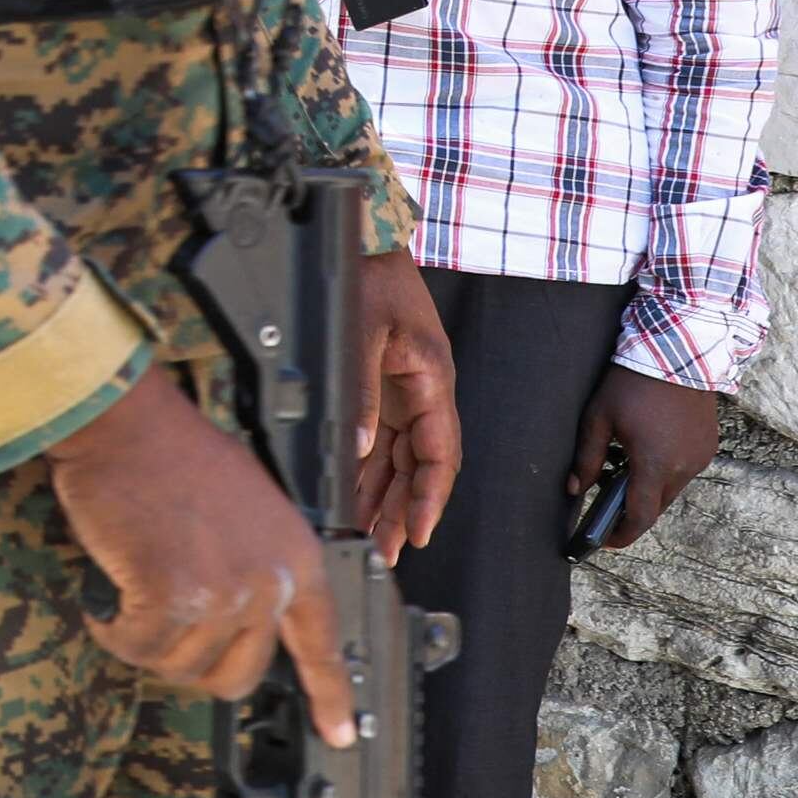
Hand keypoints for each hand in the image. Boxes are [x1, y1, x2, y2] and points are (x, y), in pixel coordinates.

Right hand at [48, 370, 357, 747]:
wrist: (127, 423)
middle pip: (237, 673)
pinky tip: (102, 603)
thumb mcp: (248, 505)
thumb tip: (236, 614)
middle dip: (192, 666)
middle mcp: (268, 582)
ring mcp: (221, 593)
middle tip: (160, 635)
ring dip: (143, 642)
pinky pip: (137, 646)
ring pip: (179, 664)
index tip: (338, 735)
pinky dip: (112, 631)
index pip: (321, 642)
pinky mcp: (170, 595)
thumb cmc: (172, 450)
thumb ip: (256, 561)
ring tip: (122, 602)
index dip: (329, 695)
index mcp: (295, 557)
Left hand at [348, 249, 460, 560]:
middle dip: (403, 512)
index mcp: (431, 382)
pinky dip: (371, 472)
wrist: (368, 245)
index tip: (418, 532)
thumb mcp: (364, 331)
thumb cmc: (372, 280)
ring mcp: (404, 395)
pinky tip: (358, 498)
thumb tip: (359, 445)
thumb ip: (361, 390)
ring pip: (399, 461)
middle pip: (419, 468)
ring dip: (387, 500)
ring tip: (372, 538)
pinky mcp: (384, 391)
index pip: (438, 455)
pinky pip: (382, 441)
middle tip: (386, 552)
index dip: (429, 498)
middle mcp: (424, 395)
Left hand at [573, 364, 717, 548]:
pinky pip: (686, 470)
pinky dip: (666, 471)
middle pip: (657, 505)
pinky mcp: (709, 446)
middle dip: (632, 510)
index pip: (640, 516)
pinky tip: (646, 452)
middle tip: (606, 502)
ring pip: (672, 488)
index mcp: (656, 464)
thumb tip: (573, 488)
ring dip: (649, 488)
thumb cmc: (631, 384)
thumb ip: (586, 458)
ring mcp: (701, 457)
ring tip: (622, 468)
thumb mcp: (598, 419)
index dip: (622, 534)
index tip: (605, 541)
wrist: (678, 353)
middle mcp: (685, 467)